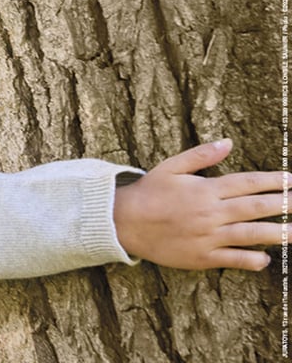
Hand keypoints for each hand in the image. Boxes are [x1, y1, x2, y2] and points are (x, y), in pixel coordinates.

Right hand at [113, 138, 288, 270]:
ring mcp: (209, 237)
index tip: (291, 180)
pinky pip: (234, 259)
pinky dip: (252, 259)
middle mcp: (211, 213)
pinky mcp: (203, 257)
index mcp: (205, 189)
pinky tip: (266, 258)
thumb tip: (227, 143)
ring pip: (251, 235)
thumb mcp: (171, 166)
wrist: (126, 221)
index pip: (247, 183)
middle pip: (255, 208)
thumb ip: (201, 155)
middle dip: (283, 205)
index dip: (273, 181)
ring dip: (278, 233)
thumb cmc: (149, 192)